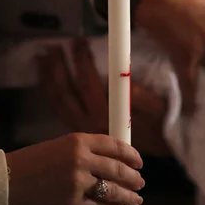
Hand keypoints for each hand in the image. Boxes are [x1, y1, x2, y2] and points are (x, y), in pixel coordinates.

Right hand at [6, 132, 143, 204]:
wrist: (7, 182)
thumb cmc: (33, 162)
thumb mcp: (60, 147)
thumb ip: (85, 152)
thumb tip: (114, 162)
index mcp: (78, 140)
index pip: (114, 145)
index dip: (131, 154)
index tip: (139, 161)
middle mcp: (80, 160)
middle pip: (117, 168)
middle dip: (133, 177)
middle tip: (141, 181)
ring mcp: (77, 184)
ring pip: (113, 191)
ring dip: (129, 196)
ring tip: (137, 200)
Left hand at [39, 39, 170, 156]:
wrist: (148, 161)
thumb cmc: (158, 131)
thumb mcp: (159, 113)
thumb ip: (145, 100)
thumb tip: (129, 84)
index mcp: (106, 118)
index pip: (88, 85)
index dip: (81, 62)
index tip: (79, 43)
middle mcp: (88, 124)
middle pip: (66, 91)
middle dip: (60, 65)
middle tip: (58, 43)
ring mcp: (80, 128)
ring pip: (58, 100)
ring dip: (50, 77)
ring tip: (45, 55)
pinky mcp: (78, 129)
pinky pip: (58, 109)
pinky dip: (49, 92)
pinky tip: (46, 77)